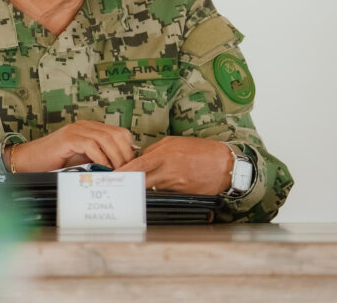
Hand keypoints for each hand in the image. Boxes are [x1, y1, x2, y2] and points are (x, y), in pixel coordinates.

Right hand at [6, 121, 134, 171]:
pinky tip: (102, 168)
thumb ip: (100, 159)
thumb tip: (122, 169)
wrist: (29, 161)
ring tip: (117, 172)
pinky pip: (91, 145)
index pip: (120, 133)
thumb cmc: (55, 163)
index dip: (129, 149)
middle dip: (125, 154)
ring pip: (107, 138)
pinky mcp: (69, 138)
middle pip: (116, 134)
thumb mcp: (83, 160)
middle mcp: (86, 126)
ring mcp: (77, 130)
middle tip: (127, 171)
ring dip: (115, 157)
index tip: (132, 166)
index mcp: (91, 129)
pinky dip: (101, 158)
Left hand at [116, 136, 232, 194]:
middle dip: (129, 183)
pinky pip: (164, 192)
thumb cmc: (201, 150)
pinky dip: (160, 189)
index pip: (138, 165)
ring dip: (146, 185)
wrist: (225, 165)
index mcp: (165, 155)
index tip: (111, 176)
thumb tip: (141, 157)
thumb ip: (155, 150)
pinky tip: (164, 185)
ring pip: (152, 188)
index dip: (123, 172)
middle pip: (141, 180)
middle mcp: (168, 172)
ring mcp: (175, 185)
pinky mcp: (181, 194)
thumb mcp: (175, 142)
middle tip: (118, 184)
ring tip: (144, 182)